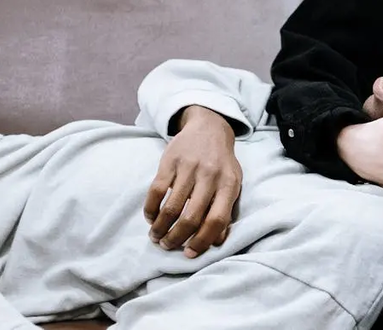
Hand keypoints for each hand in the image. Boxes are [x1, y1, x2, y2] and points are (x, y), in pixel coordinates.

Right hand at [145, 106, 240, 257]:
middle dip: (177, 238)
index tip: (190, 254)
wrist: (209, 128)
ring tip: (156, 236)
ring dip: (160, 228)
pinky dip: (150, 209)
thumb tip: (217, 242)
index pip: (217, 220)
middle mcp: (210, 177)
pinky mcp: (170, 162)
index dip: (202, 241)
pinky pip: (156, 191)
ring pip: (171, 207)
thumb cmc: (222, 164)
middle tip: (168, 246)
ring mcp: (189, 168)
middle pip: (191, 218)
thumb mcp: (232, 184)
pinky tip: (150, 218)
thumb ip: (227, 211)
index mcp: (229, 185)